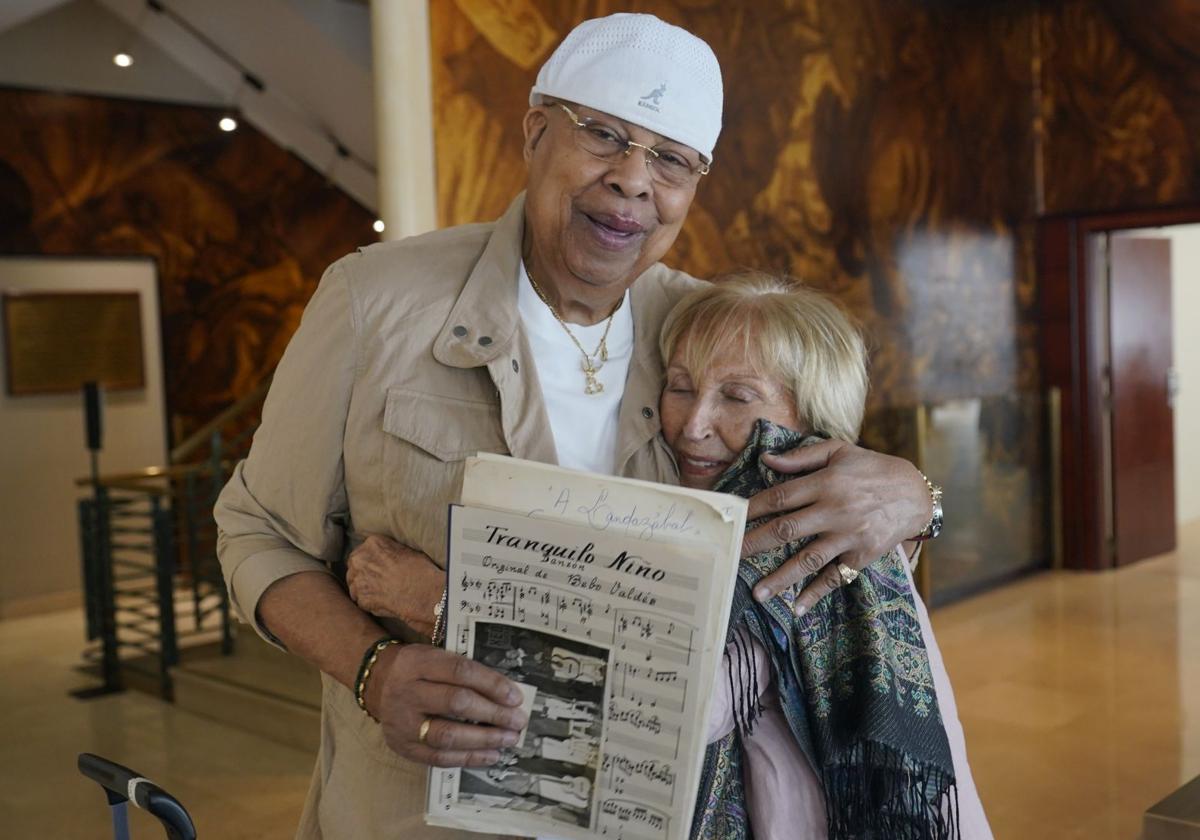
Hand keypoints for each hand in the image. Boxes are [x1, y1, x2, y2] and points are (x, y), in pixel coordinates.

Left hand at [346, 535, 443, 634]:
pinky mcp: (360, 599)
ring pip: (354, 585)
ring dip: (364, 588)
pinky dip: (368, 602)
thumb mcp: (407, 550)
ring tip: (380, 593)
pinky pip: (360, 600)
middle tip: (377, 581)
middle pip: (354, 567)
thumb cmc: (420, 570)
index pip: (362, 551)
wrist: (422, 593)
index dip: (370, 561)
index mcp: (372, 544)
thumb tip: (387, 556)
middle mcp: (360, 559)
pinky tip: (382, 602)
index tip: (377, 568)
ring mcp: (358, 580)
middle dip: (363, 574)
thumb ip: (390, 551)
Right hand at [366, 643, 528, 766]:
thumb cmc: (419, 669)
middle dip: (493, 713)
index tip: (515, 697)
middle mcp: (408, 692)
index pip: (460, 671)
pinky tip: (490, 755)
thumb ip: (466, 672)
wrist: (378, 682)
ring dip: (483, 739)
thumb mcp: (437, 657)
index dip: (491, 684)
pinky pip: (438, 757)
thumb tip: (508, 694)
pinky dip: (467, 758)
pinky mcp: (402, 746)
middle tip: (518, 721)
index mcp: (419, 663)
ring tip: (508, 739)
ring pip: (447, 735)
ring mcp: (403, 722)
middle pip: (455, 703)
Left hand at [741, 439, 930, 614]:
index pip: (779, 497)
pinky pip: (835, 577)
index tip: (731, 519)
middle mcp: (834, 510)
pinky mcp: (861, 556)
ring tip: (757, 593)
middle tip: (730, 556)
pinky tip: (797, 608)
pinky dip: (816, 593)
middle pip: (786, 529)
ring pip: (807, 559)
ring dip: (780, 577)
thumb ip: (802, 457)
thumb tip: (766, 460)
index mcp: (825, 483)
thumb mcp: (840, 451)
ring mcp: (848, 536)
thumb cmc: (872, 468)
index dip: (752, 509)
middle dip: (754, 543)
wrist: (915, 493)